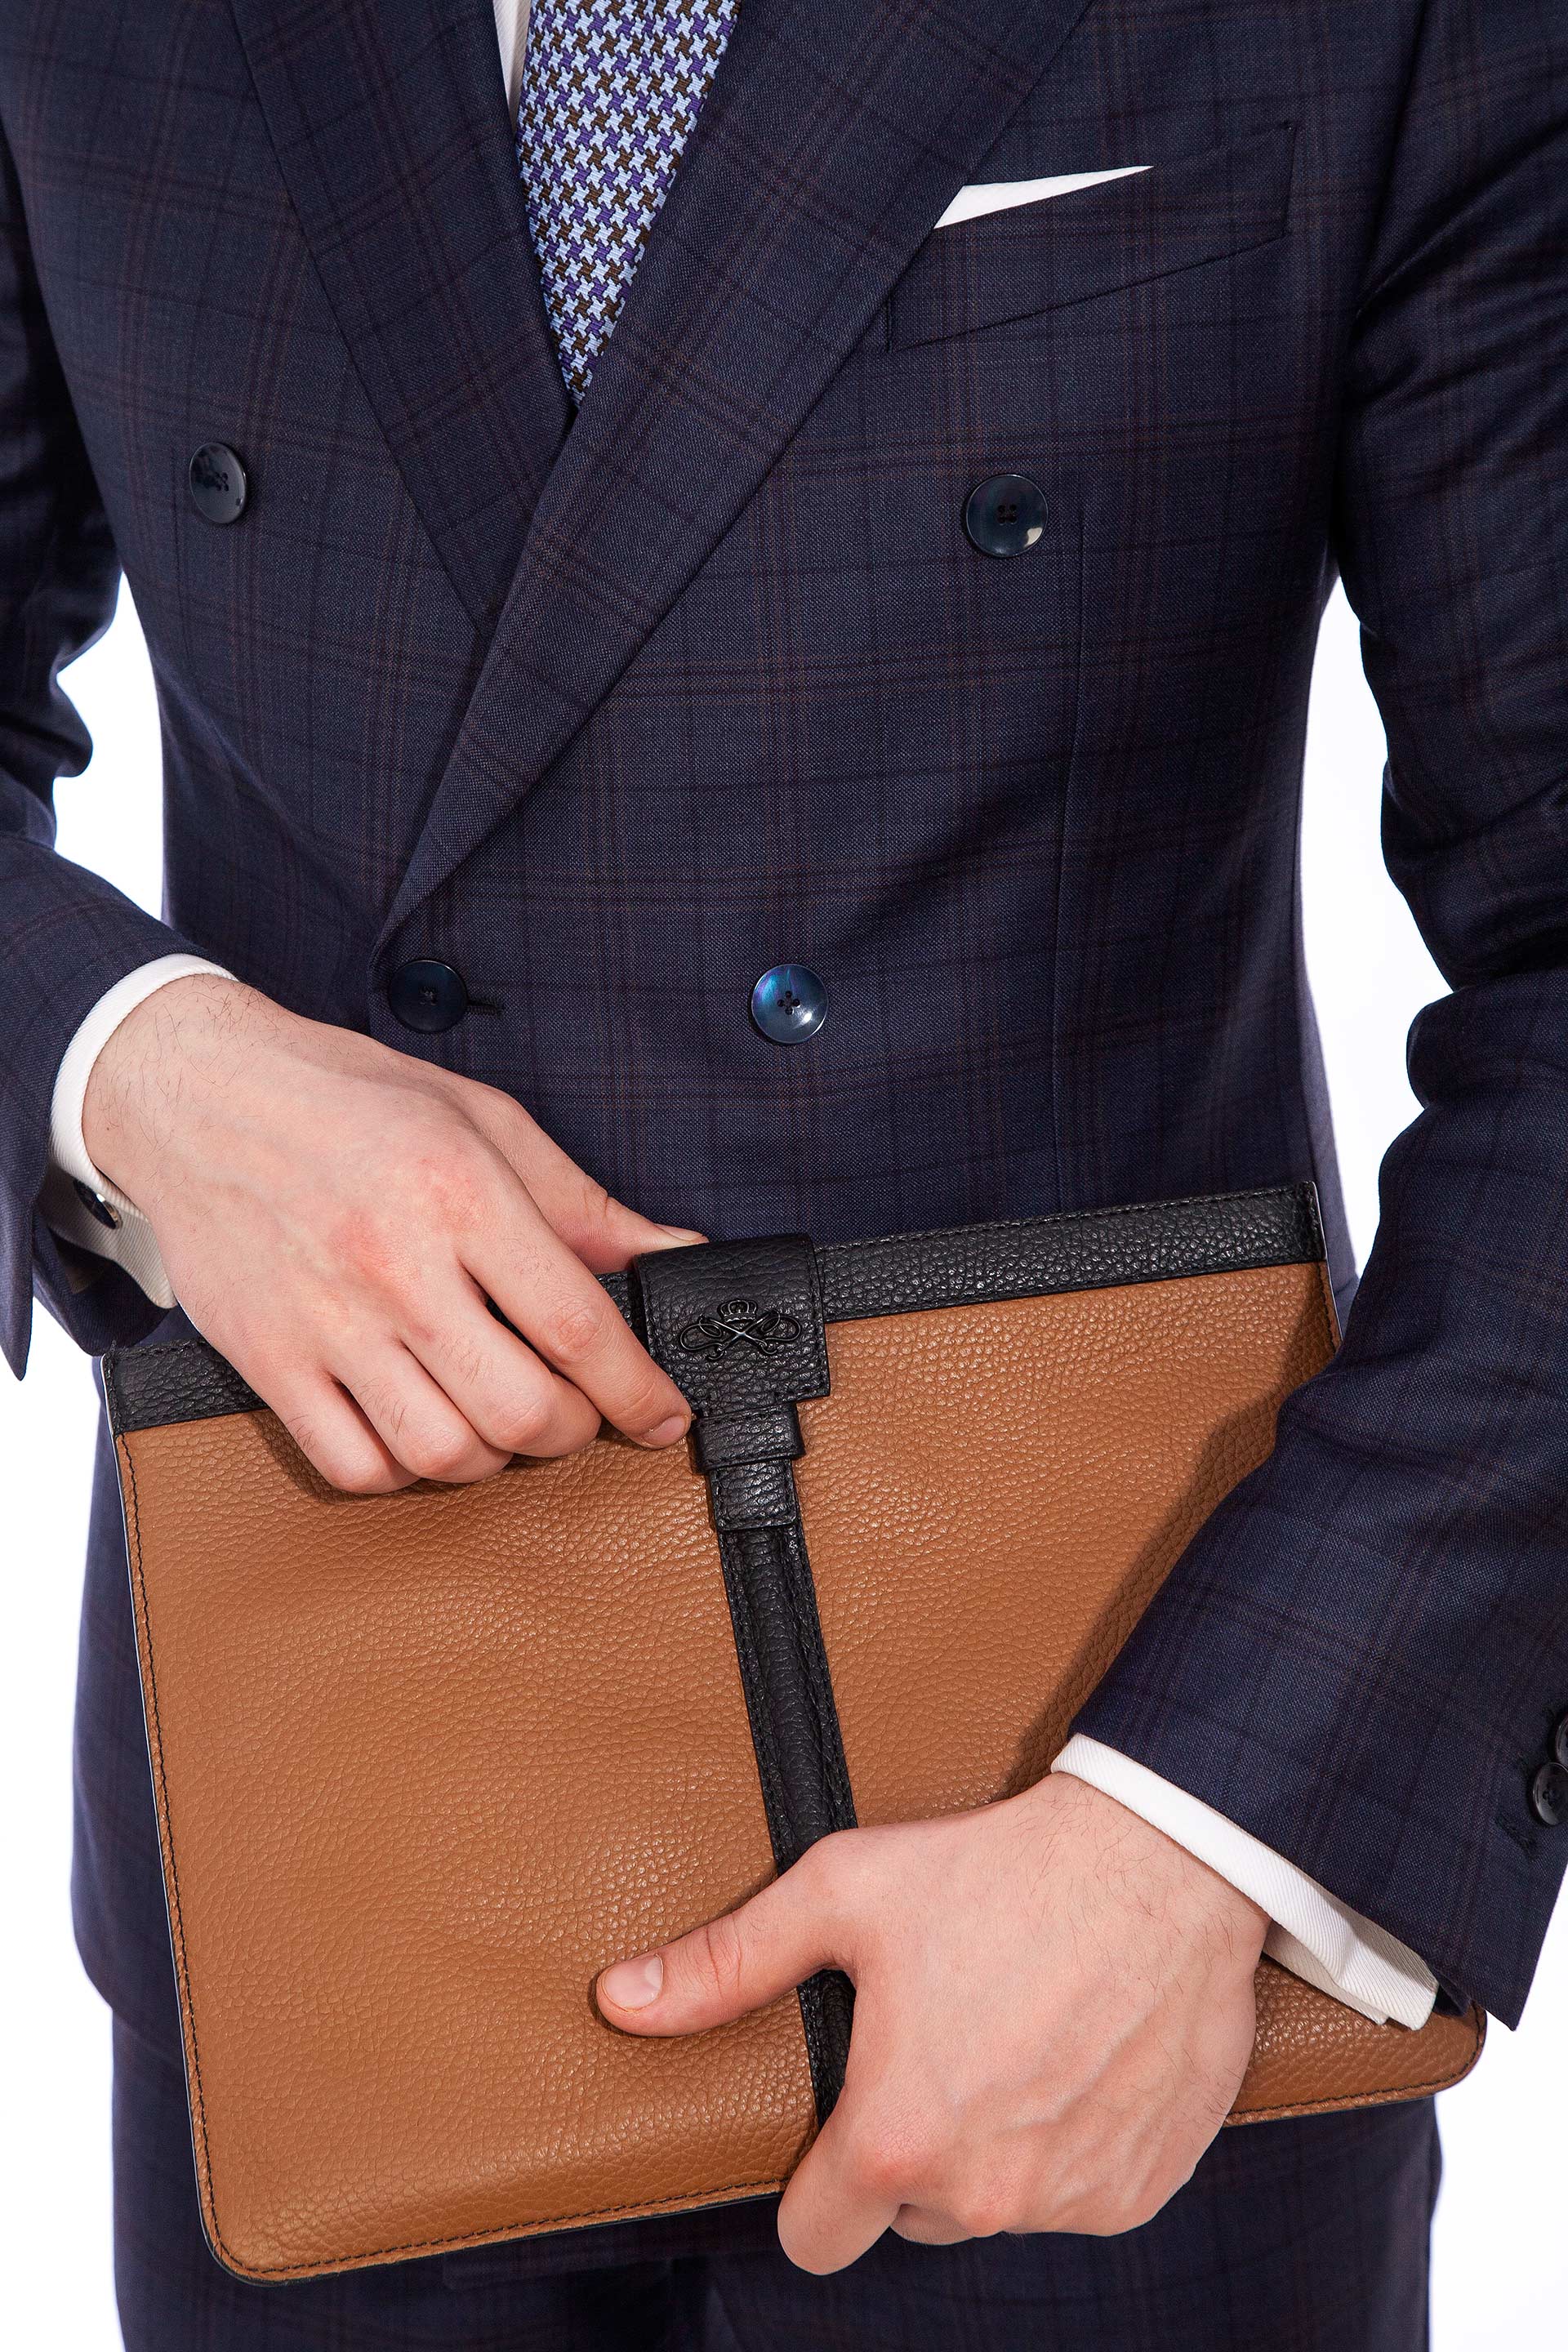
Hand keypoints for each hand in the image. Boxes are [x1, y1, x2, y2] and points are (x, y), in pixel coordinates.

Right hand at [84, 975, 701, 1490]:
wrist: (193, 1094)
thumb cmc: (344, 1099)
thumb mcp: (481, 1118)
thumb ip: (581, 1202)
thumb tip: (672, 1252)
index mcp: (460, 1193)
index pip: (577, 1327)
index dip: (638, 1390)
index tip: (664, 1416)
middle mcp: (394, 1264)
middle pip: (520, 1410)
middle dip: (573, 1430)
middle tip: (576, 1410)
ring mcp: (325, 1321)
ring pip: (443, 1451)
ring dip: (494, 1456)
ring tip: (497, 1417)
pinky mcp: (268, 1359)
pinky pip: (354, 1464)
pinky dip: (405, 1469)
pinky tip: (419, 1427)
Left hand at [596, 1774, 1266, 2272]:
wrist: (1159, 1859)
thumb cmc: (995, 1870)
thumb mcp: (841, 1895)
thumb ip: (726, 1964)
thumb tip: (620, 2001)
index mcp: (895, 2140)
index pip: (813, 2241)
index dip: (813, 2187)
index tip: (837, 2127)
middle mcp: (981, 2194)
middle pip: (907, 2219)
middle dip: (909, 2154)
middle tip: (935, 2047)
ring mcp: (1067, 2199)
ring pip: (994, 2206)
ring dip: (992, 2149)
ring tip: (1008, 2038)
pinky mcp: (1140, 2188)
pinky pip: (1076, 2193)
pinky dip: (1069, 2145)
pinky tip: (1073, 2057)